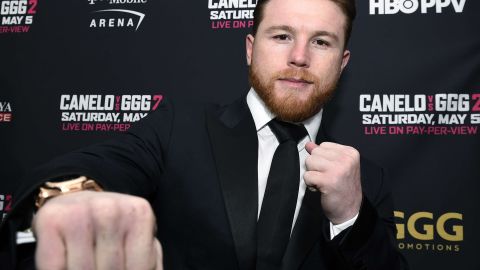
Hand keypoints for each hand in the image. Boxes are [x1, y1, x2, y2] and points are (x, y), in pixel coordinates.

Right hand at [32, 191, 162, 269]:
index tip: (120, 268)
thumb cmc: (110, 229)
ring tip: (90, 264)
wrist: (74, 199)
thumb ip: (148, 261)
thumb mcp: (137, 240)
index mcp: (139, 214)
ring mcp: (79, 213)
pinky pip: (55, 267)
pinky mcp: (52, 220)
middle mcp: (110, 210)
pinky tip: (68, 264)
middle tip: (102, 265)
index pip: (138, 268)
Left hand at [304, 142, 361, 223]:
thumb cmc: (343, 188)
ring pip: (309, 162)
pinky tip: (320, 188)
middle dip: (315, 166)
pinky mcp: (328, 180)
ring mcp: (337, 169)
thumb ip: (323, 154)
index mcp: (350, 153)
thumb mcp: (337, 166)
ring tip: (323, 182)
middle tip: (326, 177)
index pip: (323, 145)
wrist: (350, 210)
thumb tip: (309, 144)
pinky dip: (310, 184)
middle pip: (315, 153)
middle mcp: (345, 159)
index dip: (322, 159)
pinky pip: (307, 175)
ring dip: (312, 174)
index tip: (330, 170)